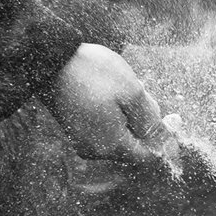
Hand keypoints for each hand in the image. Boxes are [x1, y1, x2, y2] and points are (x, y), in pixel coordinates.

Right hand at [42, 43, 168, 164]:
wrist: (49, 58)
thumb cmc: (93, 73)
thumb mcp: (132, 93)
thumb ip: (151, 122)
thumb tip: (166, 144)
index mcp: (111, 146)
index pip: (147, 156)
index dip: (161, 138)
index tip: (164, 114)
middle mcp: (94, 151)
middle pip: (133, 145)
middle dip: (143, 122)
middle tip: (139, 92)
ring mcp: (82, 141)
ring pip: (119, 135)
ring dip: (128, 115)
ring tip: (123, 88)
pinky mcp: (74, 129)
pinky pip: (104, 128)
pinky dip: (114, 113)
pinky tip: (110, 91)